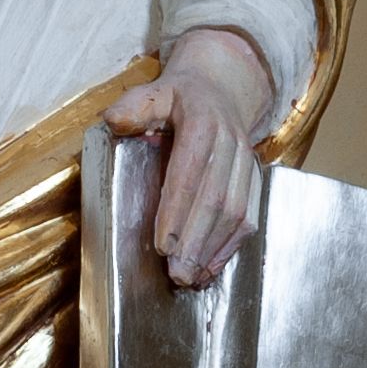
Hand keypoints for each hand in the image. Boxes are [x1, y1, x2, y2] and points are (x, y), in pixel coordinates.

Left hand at [105, 27, 272, 287]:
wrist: (219, 90)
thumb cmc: (176, 98)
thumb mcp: (152, 92)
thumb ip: (133, 107)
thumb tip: (113, 121)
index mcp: (202, 122)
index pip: (189, 172)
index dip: (177, 210)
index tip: (162, 244)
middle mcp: (230, 143)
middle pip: (216, 199)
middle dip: (195, 240)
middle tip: (176, 273)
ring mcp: (245, 162)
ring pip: (236, 211)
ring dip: (214, 248)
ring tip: (191, 277)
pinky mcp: (253, 178)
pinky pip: (249, 215)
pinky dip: (231, 246)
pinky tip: (211, 268)